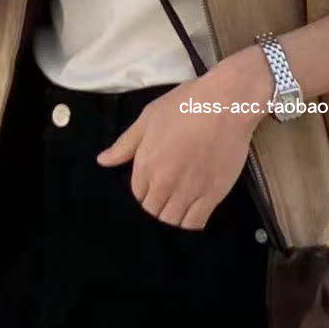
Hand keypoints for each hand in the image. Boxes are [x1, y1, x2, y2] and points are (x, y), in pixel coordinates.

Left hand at [96, 46, 270, 228]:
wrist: (226, 103)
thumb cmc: (186, 104)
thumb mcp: (149, 117)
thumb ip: (125, 144)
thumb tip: (103, 161)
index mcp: (146, 164)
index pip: (137, 195)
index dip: (145, 191)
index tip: (154, 184)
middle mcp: (164, 182)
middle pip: (152, 211)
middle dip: (156, 206)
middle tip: (168, 195)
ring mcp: (189, 191)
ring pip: (171, 222)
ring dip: (172, 217)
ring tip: (179, 205)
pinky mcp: (212, 195)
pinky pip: (195, 223)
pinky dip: (190, 224)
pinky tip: (193, 213)